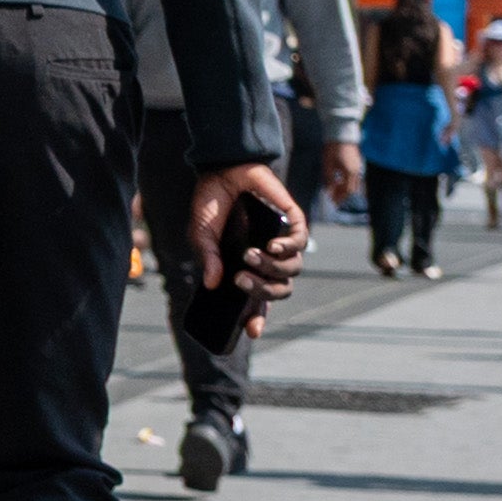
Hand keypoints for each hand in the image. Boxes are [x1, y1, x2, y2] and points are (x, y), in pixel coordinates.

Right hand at [191, 159, 307, 328]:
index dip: (256, 316)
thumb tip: (212, 284)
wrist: (223, 170)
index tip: (251, 331)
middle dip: (261, 291)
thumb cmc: (211, 204)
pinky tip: (270, 245)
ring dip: (270, 268)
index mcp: (247, 267)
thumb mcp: (202, 235)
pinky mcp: (292, 223)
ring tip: (249, 255)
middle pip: (279, 290)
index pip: (258, 299)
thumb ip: (208, 259)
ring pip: (291, 270)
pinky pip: (299, 244)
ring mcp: (282, 242)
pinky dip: (287, 248)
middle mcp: (268, 259)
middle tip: (240, 281)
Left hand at [324, 138, 363, 203]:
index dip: (340, 197)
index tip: (332, 202)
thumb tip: (329, 191)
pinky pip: (355, 178)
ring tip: (336, 192)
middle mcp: (357, 172)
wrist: (341, 136)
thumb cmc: (332, 150)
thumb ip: (330, 179)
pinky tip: (340, 183)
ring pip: (354, 184)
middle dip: (343, 195)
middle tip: (334, 199)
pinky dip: (348, 183)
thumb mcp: (328, 166)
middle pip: (352, 189)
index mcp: (350, 173)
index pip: (347, 191)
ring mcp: (359, 168)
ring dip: (346, 189)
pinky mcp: (358, 164)